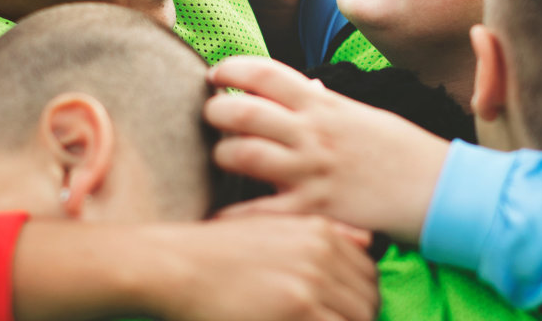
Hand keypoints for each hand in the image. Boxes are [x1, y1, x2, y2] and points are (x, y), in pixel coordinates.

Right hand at [149, 215, 378, 320]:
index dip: (359, 299)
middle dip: (357, 320)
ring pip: (360, 318)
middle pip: (369, 299)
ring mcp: (312, 281)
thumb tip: (369, 241)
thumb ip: (325, 235)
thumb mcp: (271, 229)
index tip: (338, 313)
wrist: (172, 267)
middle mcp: (322, 252)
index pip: (368, 273)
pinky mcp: (298, 308)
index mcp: (319, 231)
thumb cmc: (214, 254)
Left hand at [205, 56, 450, 242]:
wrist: (442, 189)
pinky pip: (261, 211)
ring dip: (222, 155)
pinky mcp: (315, 208)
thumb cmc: (405, 152)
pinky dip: (234, 215)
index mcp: (325, 105)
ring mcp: (312, 171)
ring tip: (223, 157)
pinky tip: (221, 215)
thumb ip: (328, 105)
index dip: (232, 68)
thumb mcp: (364, 116)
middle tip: (211, 116)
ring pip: (242, 155)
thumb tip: (305, 89)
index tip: (216, 74)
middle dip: (215, 111)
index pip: (266, 73)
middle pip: (242, 111)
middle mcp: (313, 133)